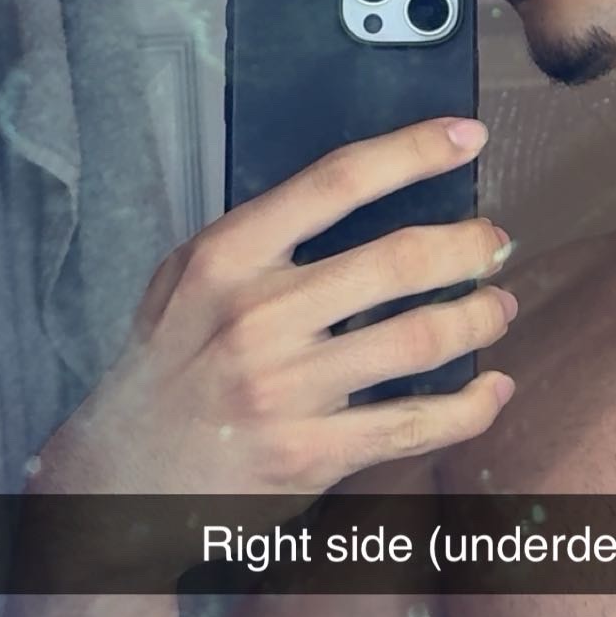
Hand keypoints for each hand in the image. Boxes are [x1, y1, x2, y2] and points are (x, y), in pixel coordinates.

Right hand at [26, 118, 514, 576]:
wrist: (120, 478)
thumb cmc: (167, 365)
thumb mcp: (188, 279)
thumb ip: (264, 236)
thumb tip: (366, 190)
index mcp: (227, 258)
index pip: (337, 182)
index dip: (414, 151)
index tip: (466, 138)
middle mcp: (257, 318)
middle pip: (397, 259)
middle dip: (468, 244)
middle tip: (494, 242)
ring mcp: (286, 390)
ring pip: (420, 340)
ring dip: (478, 318)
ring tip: (495, 306)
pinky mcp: (310, 455)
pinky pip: (415, 425)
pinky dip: (470, 406)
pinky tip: (492, 388)